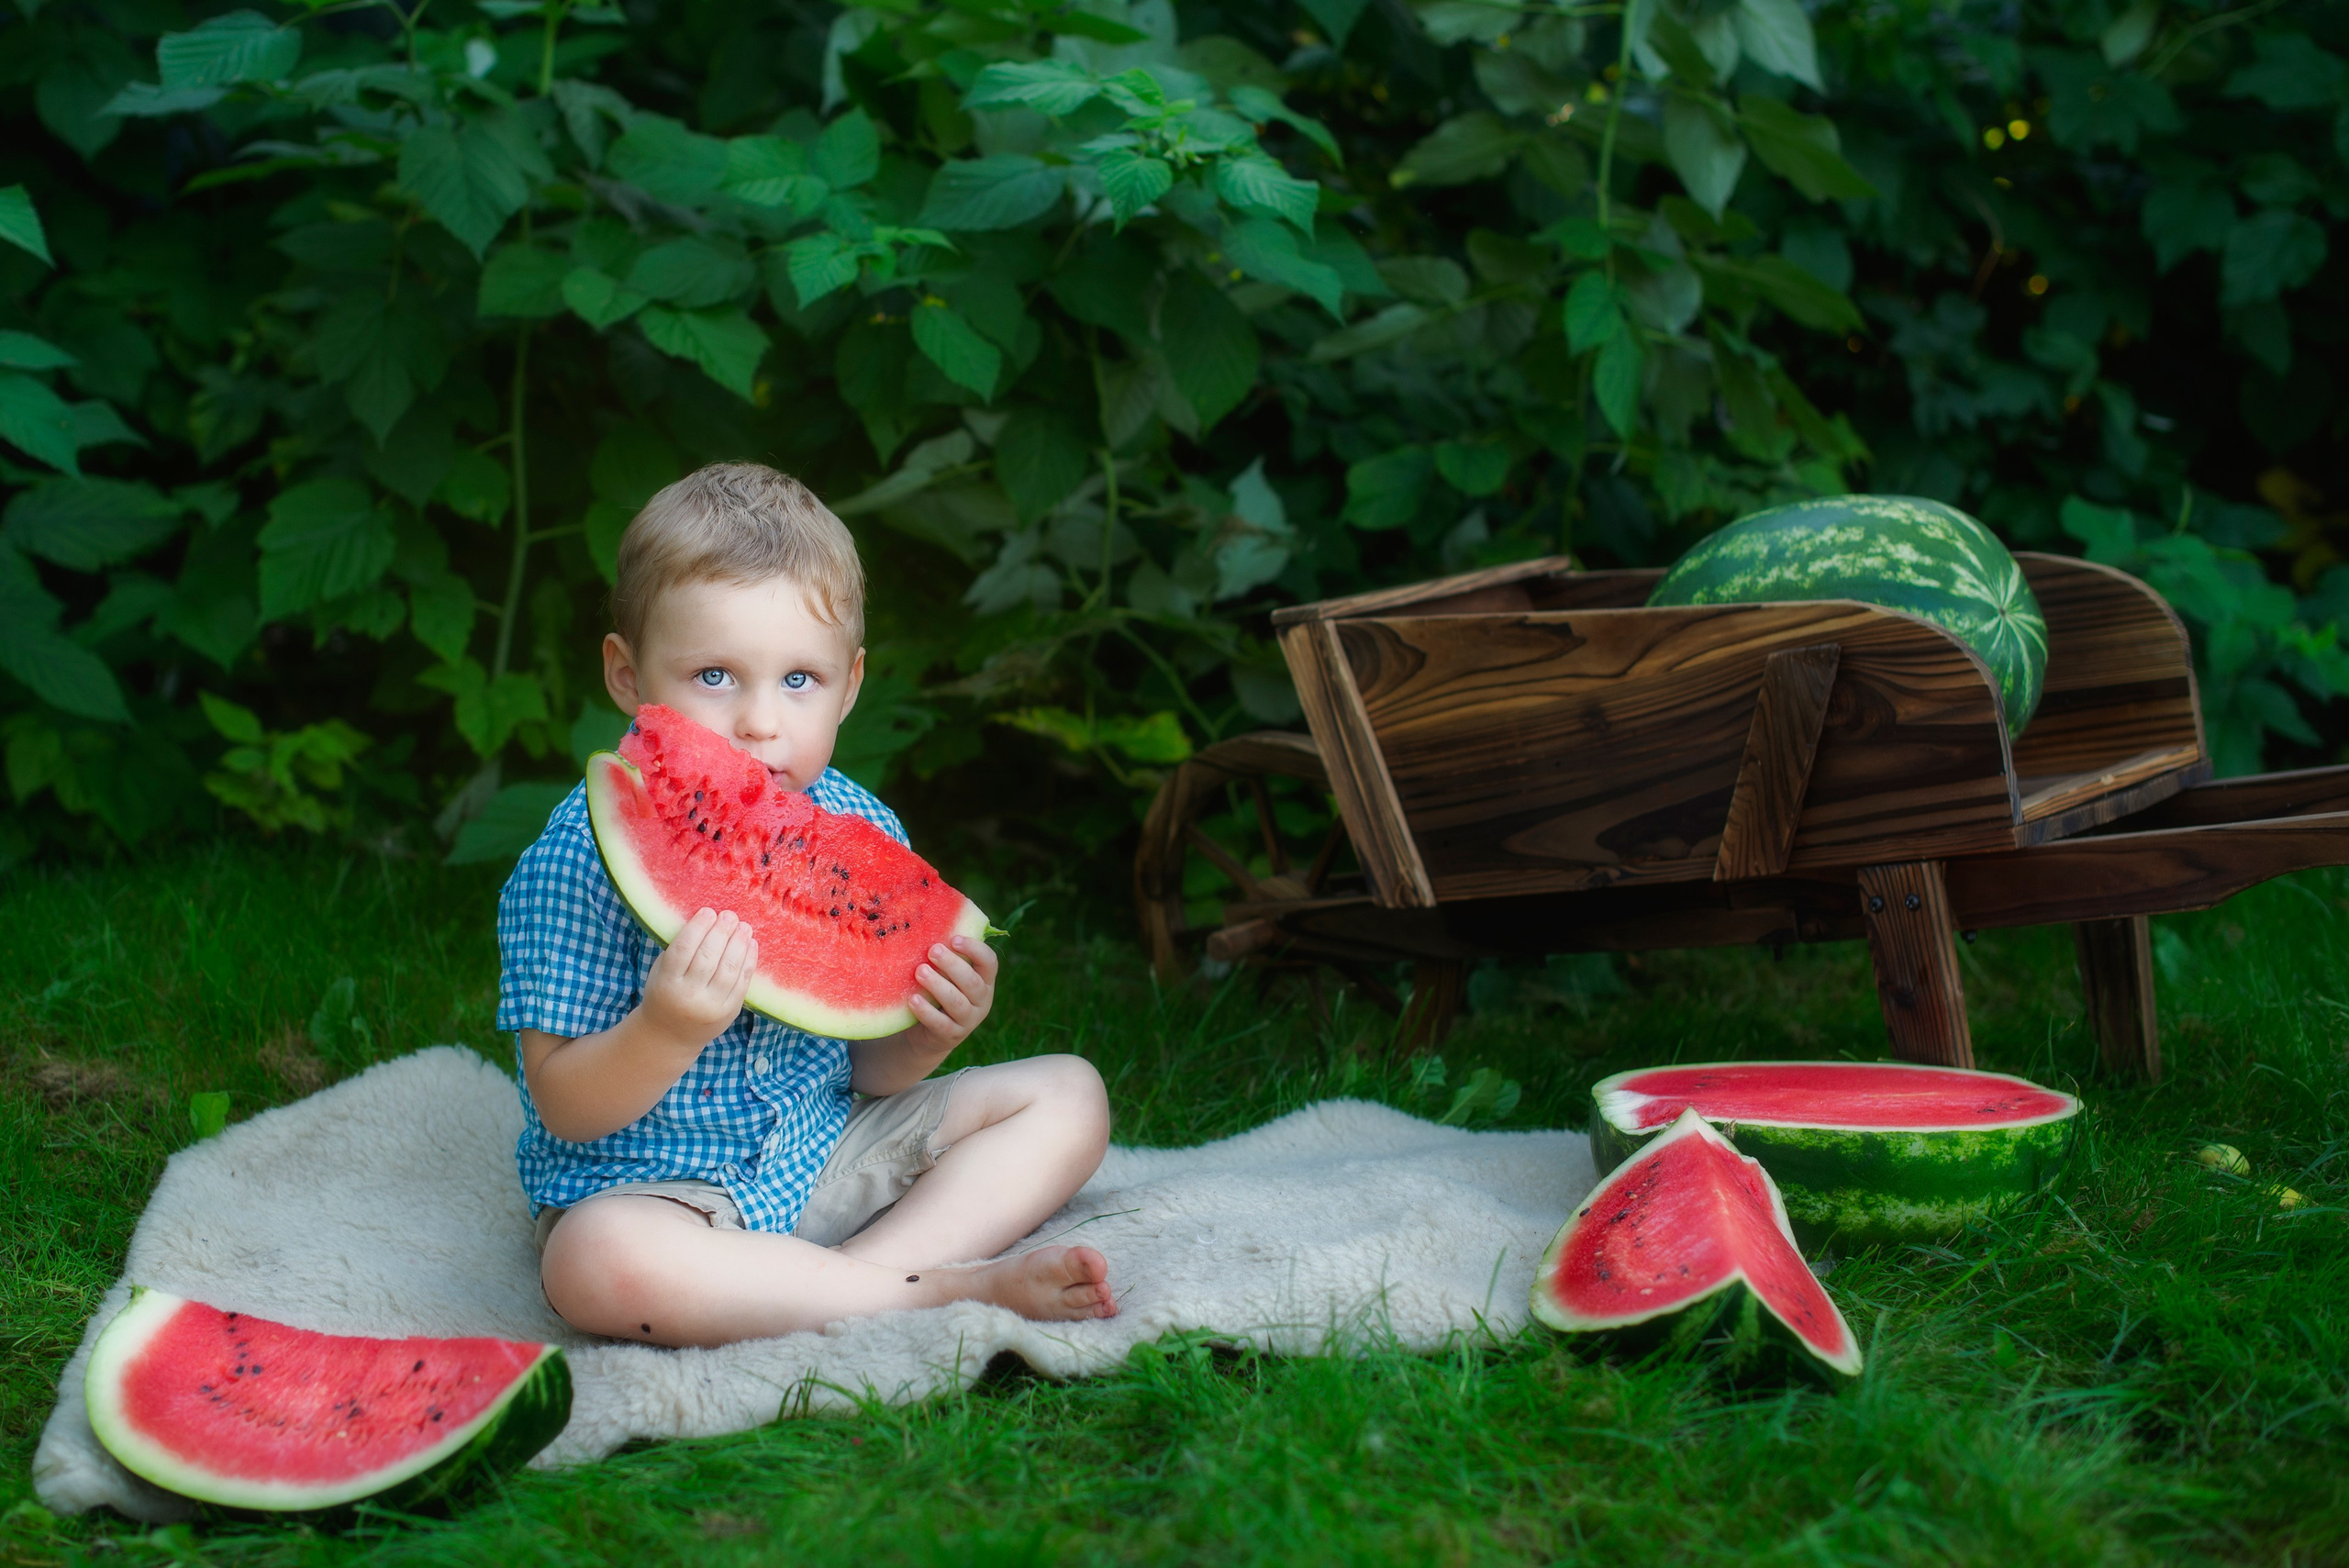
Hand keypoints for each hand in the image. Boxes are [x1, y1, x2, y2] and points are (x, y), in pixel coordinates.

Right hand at [641, 908, 758, 1049]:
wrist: (670, 1035)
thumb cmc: (665, 994)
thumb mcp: (660, 973)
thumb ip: (678, 950)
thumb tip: (705, 920)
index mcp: (667, 984)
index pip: (683, 950)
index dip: (698, 928)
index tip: (708, 911)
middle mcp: (689, 996)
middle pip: (709, 957)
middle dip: (722, 932)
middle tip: (730, 915)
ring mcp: (712, 1006)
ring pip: (729, 969)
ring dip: (739, 944)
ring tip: (744, 927)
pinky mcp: (730, 1012)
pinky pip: (742, 982)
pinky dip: (749, 961)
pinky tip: (751, 945)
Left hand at [906, 934, 996, 1052]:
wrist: (930, 1033)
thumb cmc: (939, 992)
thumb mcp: (947, 975)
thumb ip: (947, 955)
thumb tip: (930, 918)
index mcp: (984, 980)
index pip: (989, 962)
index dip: (975, 949)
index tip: (954, 939)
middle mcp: (981, 1000)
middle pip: (972, 982)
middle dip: (953, 965)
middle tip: (932, 951)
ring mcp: (968, 1020)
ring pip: (957, 1002)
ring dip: (938, 985)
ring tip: (920, 971)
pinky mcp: (951, 1035)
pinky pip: (940, 1023)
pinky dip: (926, 1011)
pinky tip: (912, 999)